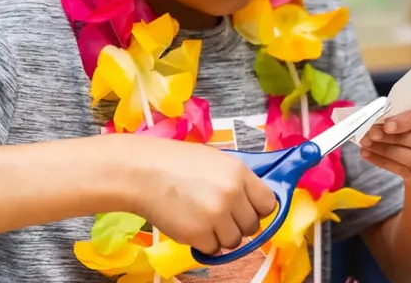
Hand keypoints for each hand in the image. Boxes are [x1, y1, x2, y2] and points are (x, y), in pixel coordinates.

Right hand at [115, 136, 278, 255]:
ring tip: (202, 221)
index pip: (268, 203)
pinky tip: (190, 226)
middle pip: (252, 225)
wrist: (141, 173)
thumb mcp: (216, 160)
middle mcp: (232, 195)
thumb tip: (253, 199)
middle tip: (219, 216)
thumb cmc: (176, 163)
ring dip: (221, 236)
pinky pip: (212, 249)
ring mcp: (216, 216)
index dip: (258, 209)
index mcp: (239, 173)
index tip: (247, 210)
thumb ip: (237, 179)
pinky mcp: (198, 234)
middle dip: (238, 224)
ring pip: (234, 241)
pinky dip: (203, 243)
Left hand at [359, 103, 410, 192]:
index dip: (410, 120)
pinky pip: (410, 172)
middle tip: (373, 133)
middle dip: (398, 138)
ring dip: (389, 151)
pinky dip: (386, 163)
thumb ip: (409, 115)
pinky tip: (370, 155)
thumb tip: (378, 118)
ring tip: (368, 143)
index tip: (387, 124)